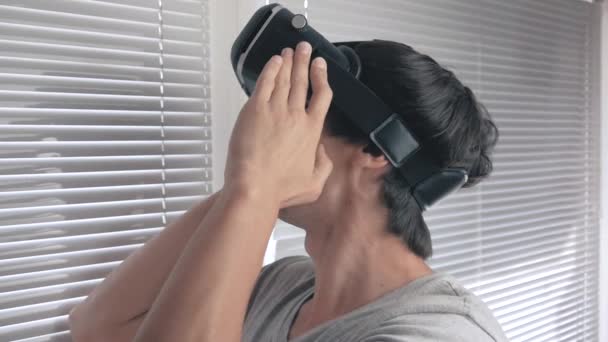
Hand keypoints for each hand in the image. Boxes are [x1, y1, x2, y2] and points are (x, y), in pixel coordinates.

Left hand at [224, 42, 333, 207]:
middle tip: (305, 48)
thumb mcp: (315, 183)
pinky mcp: (254, 110)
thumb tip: (321, 149)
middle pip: (302, 81)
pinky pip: (265, 83)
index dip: (321, 77)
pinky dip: (271, 69)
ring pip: (284, 79)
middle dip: (304, 62)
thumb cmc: (281, 190)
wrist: (255, 188)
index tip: (320, 65)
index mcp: (312, 131)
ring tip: (290, 50)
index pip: (321, 96)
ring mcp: (275, 110)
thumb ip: (324, 165)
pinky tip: (274, 61)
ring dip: (288, 62)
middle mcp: (296, 116)